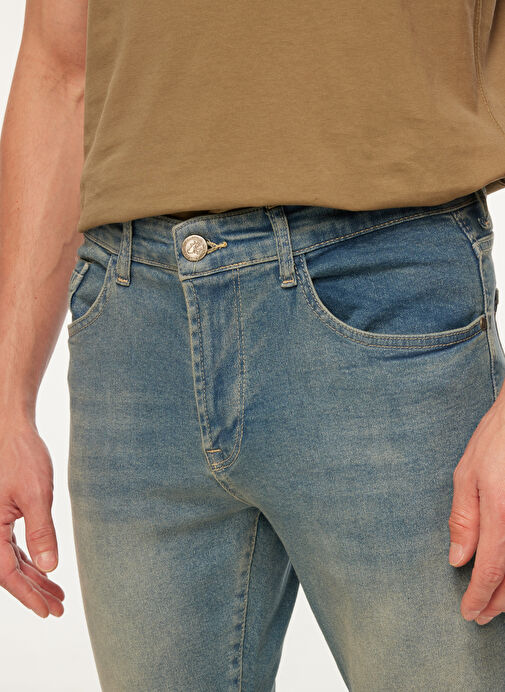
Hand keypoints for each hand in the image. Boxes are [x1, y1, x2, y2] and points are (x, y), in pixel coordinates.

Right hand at [0, 415, 64, 616]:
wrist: (11, 429)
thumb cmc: (21, 456)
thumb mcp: (36, 495)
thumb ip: (42, 532)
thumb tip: (50, 567)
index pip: (6, 573)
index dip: (27, 595)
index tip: (48, 611)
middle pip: (8, 570)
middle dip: (34, 591)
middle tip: (59, 607)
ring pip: (11, 559)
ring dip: (34, 576)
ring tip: (58, 593)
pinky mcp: (1, 514)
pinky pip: (12, 545)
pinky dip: (29, 558)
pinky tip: (45, 569)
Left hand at [449, 394, 504, 624]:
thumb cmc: (498, 440)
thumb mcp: (468, 474)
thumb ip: (464, 519)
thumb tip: (457, 558)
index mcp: (502, 517)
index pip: (489, 571)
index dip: (479, 597)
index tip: (468, 613)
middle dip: (498, 602)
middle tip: (482, 616)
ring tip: (498, 603)